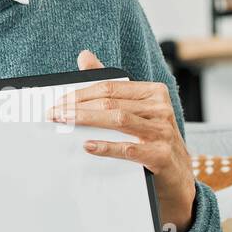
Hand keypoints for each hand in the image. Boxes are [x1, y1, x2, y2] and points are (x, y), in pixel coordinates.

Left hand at [46, 49, 196, 231]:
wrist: (178, 175)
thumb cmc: (153, 139)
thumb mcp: (137, 110)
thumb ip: (111, 85)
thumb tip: (85, 56)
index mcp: (154, 92)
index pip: (110, 87)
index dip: (81, 93)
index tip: (59, 101)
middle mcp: (160, 108)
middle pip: (111, 102)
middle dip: (78, 107)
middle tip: (54, 114)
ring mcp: (162, 131)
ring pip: (118, 119)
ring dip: (86, 120)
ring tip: (64, 123)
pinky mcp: (161, 154)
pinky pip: (128, 148)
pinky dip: (106, 146)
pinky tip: (87, 145)